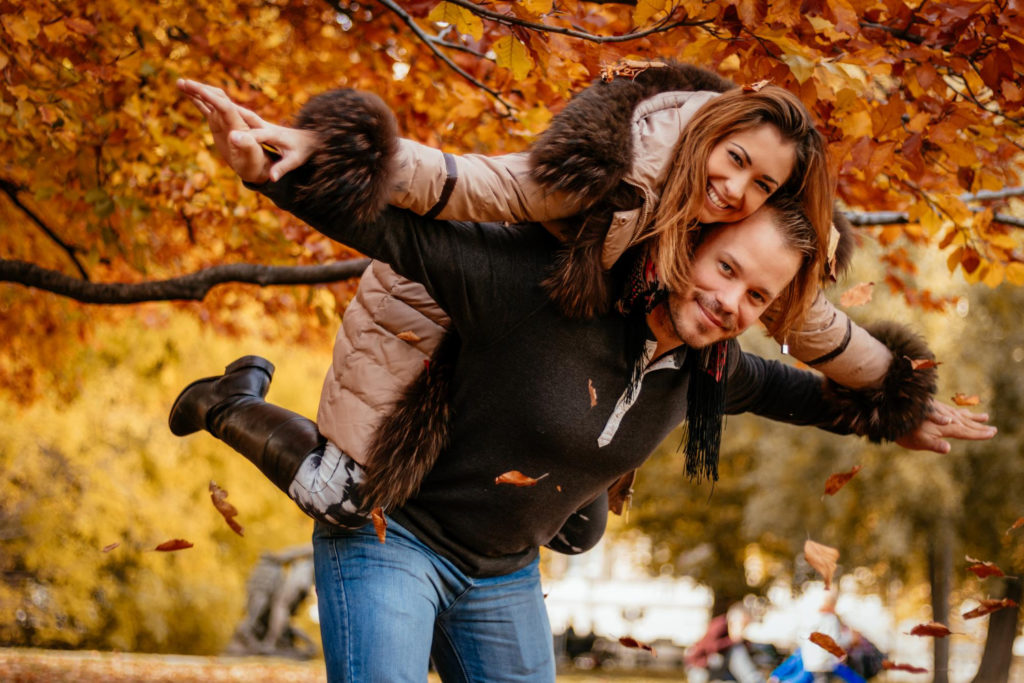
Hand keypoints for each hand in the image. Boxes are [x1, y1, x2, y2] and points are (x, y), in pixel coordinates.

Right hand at [177, 79, 317, 183]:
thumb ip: (282, 168)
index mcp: (270, 133)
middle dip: (213, 99)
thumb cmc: (300, 150)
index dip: (244, 137)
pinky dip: (208, 99)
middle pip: (233, 109)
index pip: (255, 134)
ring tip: (184, 83)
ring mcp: (250, 118)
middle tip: (193, 88)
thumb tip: (273, 178)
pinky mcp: (245, 119)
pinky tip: (192, 92)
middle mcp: (257, 121)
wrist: (306, 137)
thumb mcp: (295, 160)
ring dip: (205, 93)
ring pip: (225, 103)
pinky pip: (223, 108)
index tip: (230, 137)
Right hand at [177, 79, 268, 182]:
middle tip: (183, 82)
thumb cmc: (255, 162)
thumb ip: (246, 145)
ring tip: (180, 82)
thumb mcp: (252, 156)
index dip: (210, 97)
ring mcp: (225, 119)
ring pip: (210, 100)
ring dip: (196, 91)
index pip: (224, 105)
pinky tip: (187, 93)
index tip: (196, 88)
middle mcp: (232, 117)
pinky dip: (197, 100)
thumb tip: (233, 136)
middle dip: (200, 89)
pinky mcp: (219, 123)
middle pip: (216, 97)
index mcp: (239, 123)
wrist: (255, 165)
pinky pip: (207, 108)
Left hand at [895, 399, 996, 452]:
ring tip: (984, 417)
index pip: (966, 431)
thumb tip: (948, 449)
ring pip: (960, 415)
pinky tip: (959, 413)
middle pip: (966, 423)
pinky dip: (959, 412)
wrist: (891, 409)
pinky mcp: (932, 407)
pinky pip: (951, 410)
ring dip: (972, 417)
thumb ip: (934, 445)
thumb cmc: (903, 429)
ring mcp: (939, 411)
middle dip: (980, 426)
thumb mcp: (917, 441)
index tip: (992, 433)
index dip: (980, 433)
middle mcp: (945, 417)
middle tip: (993, 429)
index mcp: (945, 427)